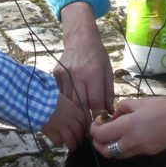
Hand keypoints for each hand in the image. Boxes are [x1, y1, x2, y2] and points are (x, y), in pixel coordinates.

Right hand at [39, 92, 89, 149]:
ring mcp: (61, 127)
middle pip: (78, 133)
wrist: (38, 100)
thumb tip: (71, 113)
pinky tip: (59, 144)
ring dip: (72, 145)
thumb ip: (69, 108)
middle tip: (78, 142)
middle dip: (79, 139)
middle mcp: (70, 120)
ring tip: (72, 148)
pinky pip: (58, 141)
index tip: (83, 132)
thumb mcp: (64, 100)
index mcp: (74, 111)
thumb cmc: (50, 98)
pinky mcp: (51, 132)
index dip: (84, 129)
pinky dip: (59, 144)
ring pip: (70, 139)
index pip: (84, 122)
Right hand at [54, 2, 113, 119]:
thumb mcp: (108, 71)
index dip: (97, 114)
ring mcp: (64, 74)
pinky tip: (70, 105)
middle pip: (80, 103)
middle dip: (85, 117)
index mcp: (93, 73)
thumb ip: (108, 92)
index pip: (95, 100)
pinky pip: (61, 93)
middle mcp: (77, 74)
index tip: (99, 124)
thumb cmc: (97, 55)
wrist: (80, 38)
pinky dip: (66, 101)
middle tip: (89, 128)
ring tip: (80, 120)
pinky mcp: (56, 74)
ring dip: (74, 111)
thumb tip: (109, 111)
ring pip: (69, 100)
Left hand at [89, 94, 165, 158]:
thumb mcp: (138, 102)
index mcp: (128, 126)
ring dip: (110, 147)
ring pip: (117, 155)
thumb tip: (113, 117)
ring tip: (113, 135)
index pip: (101, 135)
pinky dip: (123, 147)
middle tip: (99, 133)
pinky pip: (130, 153)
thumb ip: (121, 110)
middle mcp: (132, 141)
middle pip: (105, 152)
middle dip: (98, 144)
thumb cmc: (163, 105)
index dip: (94, 130)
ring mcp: (141, 150)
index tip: (97, 123)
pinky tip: (128, 136)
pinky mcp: (149, 153)